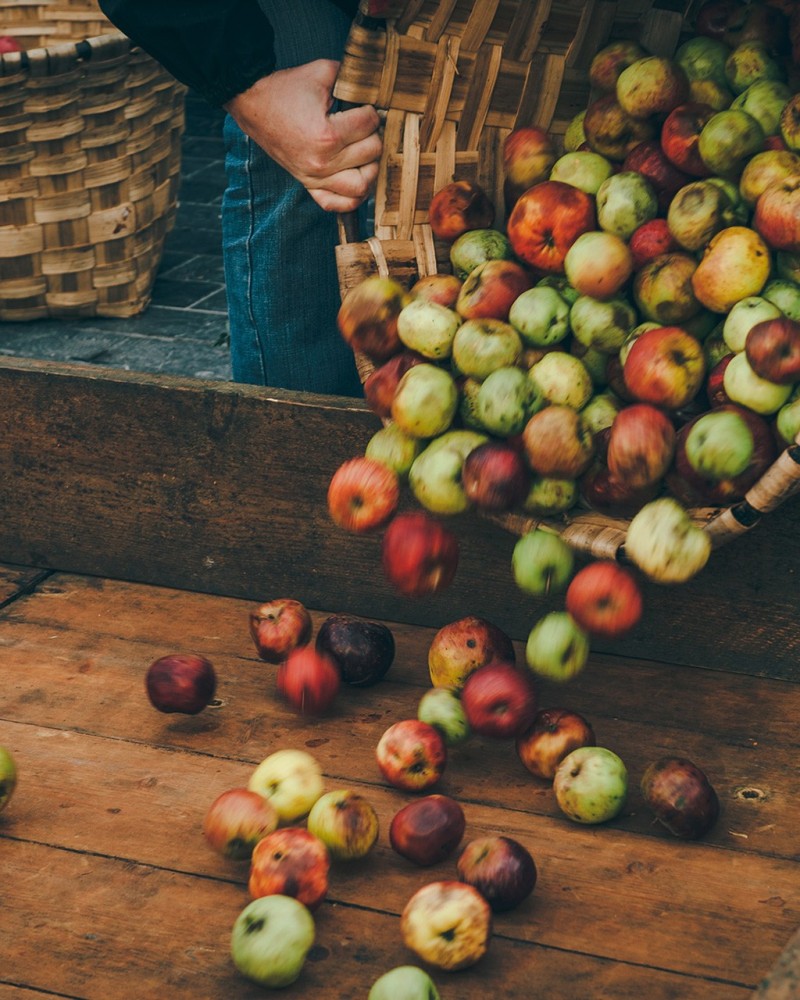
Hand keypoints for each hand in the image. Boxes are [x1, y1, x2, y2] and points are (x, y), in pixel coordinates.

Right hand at [224, 59, 381, 212]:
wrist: (253, 104)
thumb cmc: (285, 90)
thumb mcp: (321, 72)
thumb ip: (352, 78)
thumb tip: (373, 87)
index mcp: (327, 135)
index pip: (370, 125)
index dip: (370, 110)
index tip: (362, 107)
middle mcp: (323, 162)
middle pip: (372, 153)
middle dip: (372, 134)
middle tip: (363, 127)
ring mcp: (316, 178)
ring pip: (362, 185)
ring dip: (370, 167)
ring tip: (364, 152)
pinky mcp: (308, 185)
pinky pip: (337, 204)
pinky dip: (352, 197)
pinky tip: (355, 178)